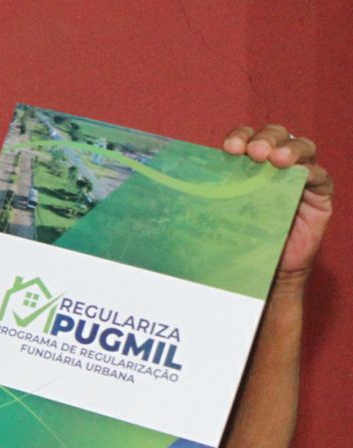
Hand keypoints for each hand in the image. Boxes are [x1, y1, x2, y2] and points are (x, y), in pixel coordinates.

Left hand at [222, 124, 333, 290]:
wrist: (264, 270)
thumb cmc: (240, 237)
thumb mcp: (220, 211)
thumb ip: (209, 194)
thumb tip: (168, 186)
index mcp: (250, 162)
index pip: (247, 137)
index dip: (240, 136)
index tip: (229, 148)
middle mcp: (277, 163)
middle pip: (276, 135)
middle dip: (266, 138)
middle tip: (255, 152)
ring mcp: (301, 176)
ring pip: (303, 148)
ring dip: (290, 149)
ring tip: (277, 159)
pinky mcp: (319, 193)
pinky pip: (320, 176)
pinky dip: (311, 172)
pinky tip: (301, 174)